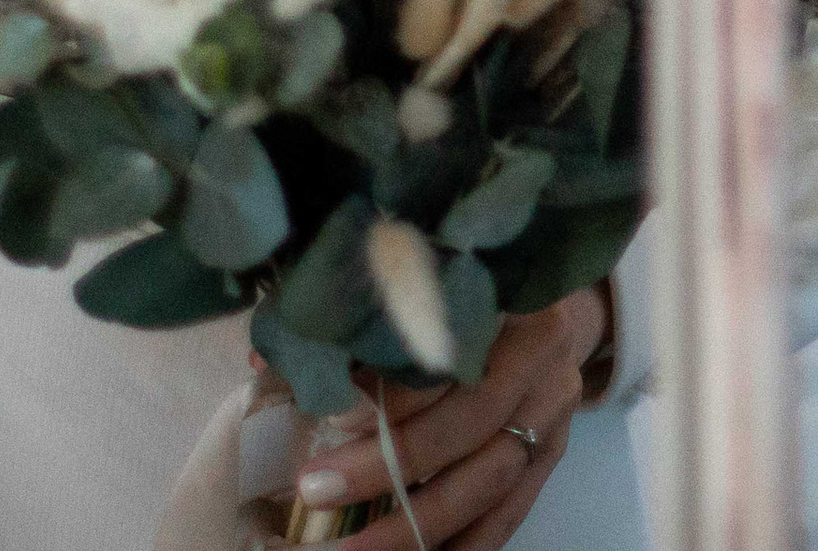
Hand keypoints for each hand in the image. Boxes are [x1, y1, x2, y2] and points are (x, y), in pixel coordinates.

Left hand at [289, 288, 609, 549]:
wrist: (553, 314)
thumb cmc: (468, 299)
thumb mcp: (426, 293)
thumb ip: (359, 327)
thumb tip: (264, 361)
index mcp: (511, 300)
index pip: (450, 349)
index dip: (392, 388)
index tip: (329, 415)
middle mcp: (542, 358)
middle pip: (470, 420)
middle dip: (392, 464)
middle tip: (318, 489)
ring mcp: (553, 413)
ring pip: (491, 478)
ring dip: (418, 523)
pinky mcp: (551, 458)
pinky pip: (508, 516)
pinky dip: (462, 547)